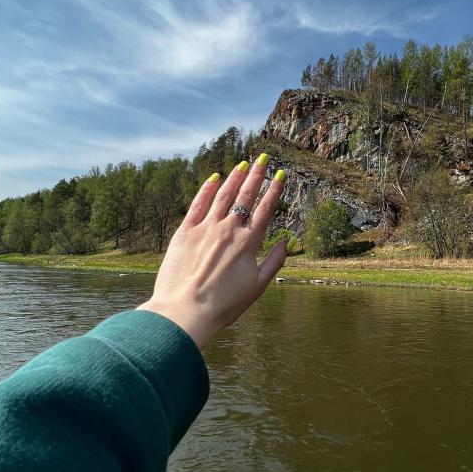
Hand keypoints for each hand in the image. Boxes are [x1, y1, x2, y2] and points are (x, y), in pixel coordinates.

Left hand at [137, 154, 286, 348]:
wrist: (185, 311)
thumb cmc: (223, 305)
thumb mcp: (257, 287)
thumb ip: (274, 261)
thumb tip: (287, 240)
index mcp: (248, 243)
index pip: (265, 210)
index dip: (275, 191)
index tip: (281, 176)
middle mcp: (229, 230)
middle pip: (246, 196)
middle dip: (256, 175)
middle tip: (263, 159)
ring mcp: (206, 228)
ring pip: (223, 195)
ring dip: (234, 178)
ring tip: (242, 164)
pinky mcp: (185, 232)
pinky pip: (198, 204)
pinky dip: (207, 189)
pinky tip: (214, 178)